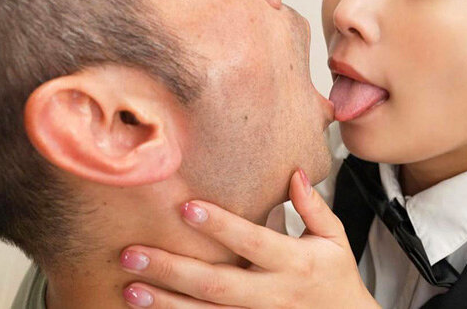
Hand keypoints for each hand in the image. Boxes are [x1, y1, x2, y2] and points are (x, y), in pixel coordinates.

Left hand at [118, 168, 378, 307]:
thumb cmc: (336, 277)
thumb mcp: (334, 239)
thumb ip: (313, 206)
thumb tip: (294, 171)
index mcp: (295, 263)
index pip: (253, 241)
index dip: (221, 226)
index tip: (186, 207)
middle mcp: (273, 294)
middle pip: (217, 284)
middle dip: (173, 269)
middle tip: (132, 253)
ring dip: (166, 303)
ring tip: (130, 288)